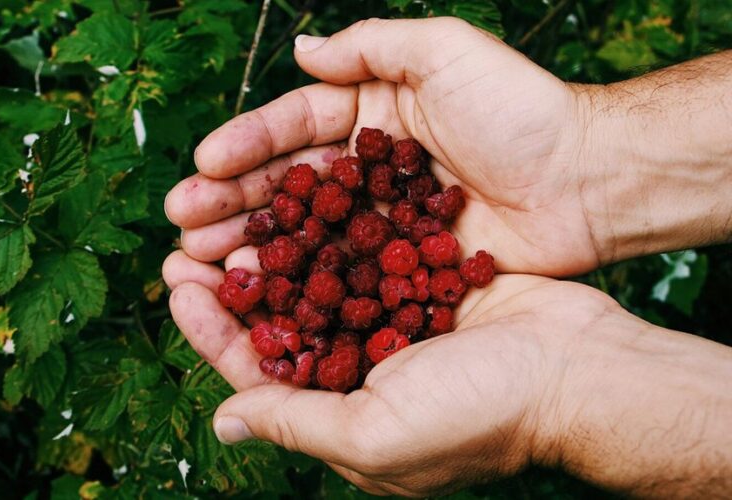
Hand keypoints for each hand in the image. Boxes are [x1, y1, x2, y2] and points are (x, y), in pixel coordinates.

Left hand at [163, 255, 731, 496]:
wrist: (578, 369)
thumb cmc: (480, 413)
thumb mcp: (375, 433)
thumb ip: (295, 424)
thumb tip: (222, 422)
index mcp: (343, 418)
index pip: (258, 372)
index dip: (213, 329)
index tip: (178, 284)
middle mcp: (361, 373)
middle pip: (281, 324)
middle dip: (236, 284)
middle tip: (190, 241)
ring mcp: (392, 327)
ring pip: (317, 286)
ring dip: (277, 253)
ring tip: (236, 217)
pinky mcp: (422, 288)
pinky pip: (363, 259)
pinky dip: (331, 234)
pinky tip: (304, 203)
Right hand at [164, 17, 604, 276]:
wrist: (585, 179)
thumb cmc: (520, 109)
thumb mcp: (446, 52)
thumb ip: (374, 49)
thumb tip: (304, 50)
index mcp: (371, 114)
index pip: (294, 126)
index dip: (247, 144)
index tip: (204, 163)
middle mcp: (367, 169)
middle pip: (286, 184)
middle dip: (231, 201)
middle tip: (182, 222)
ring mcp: (380, 221)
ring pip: (303, 233)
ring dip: (251, 246)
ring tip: (200, 259)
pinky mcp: (401, 265)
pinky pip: (341, 274)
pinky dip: (301, 286)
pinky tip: (262, 297)